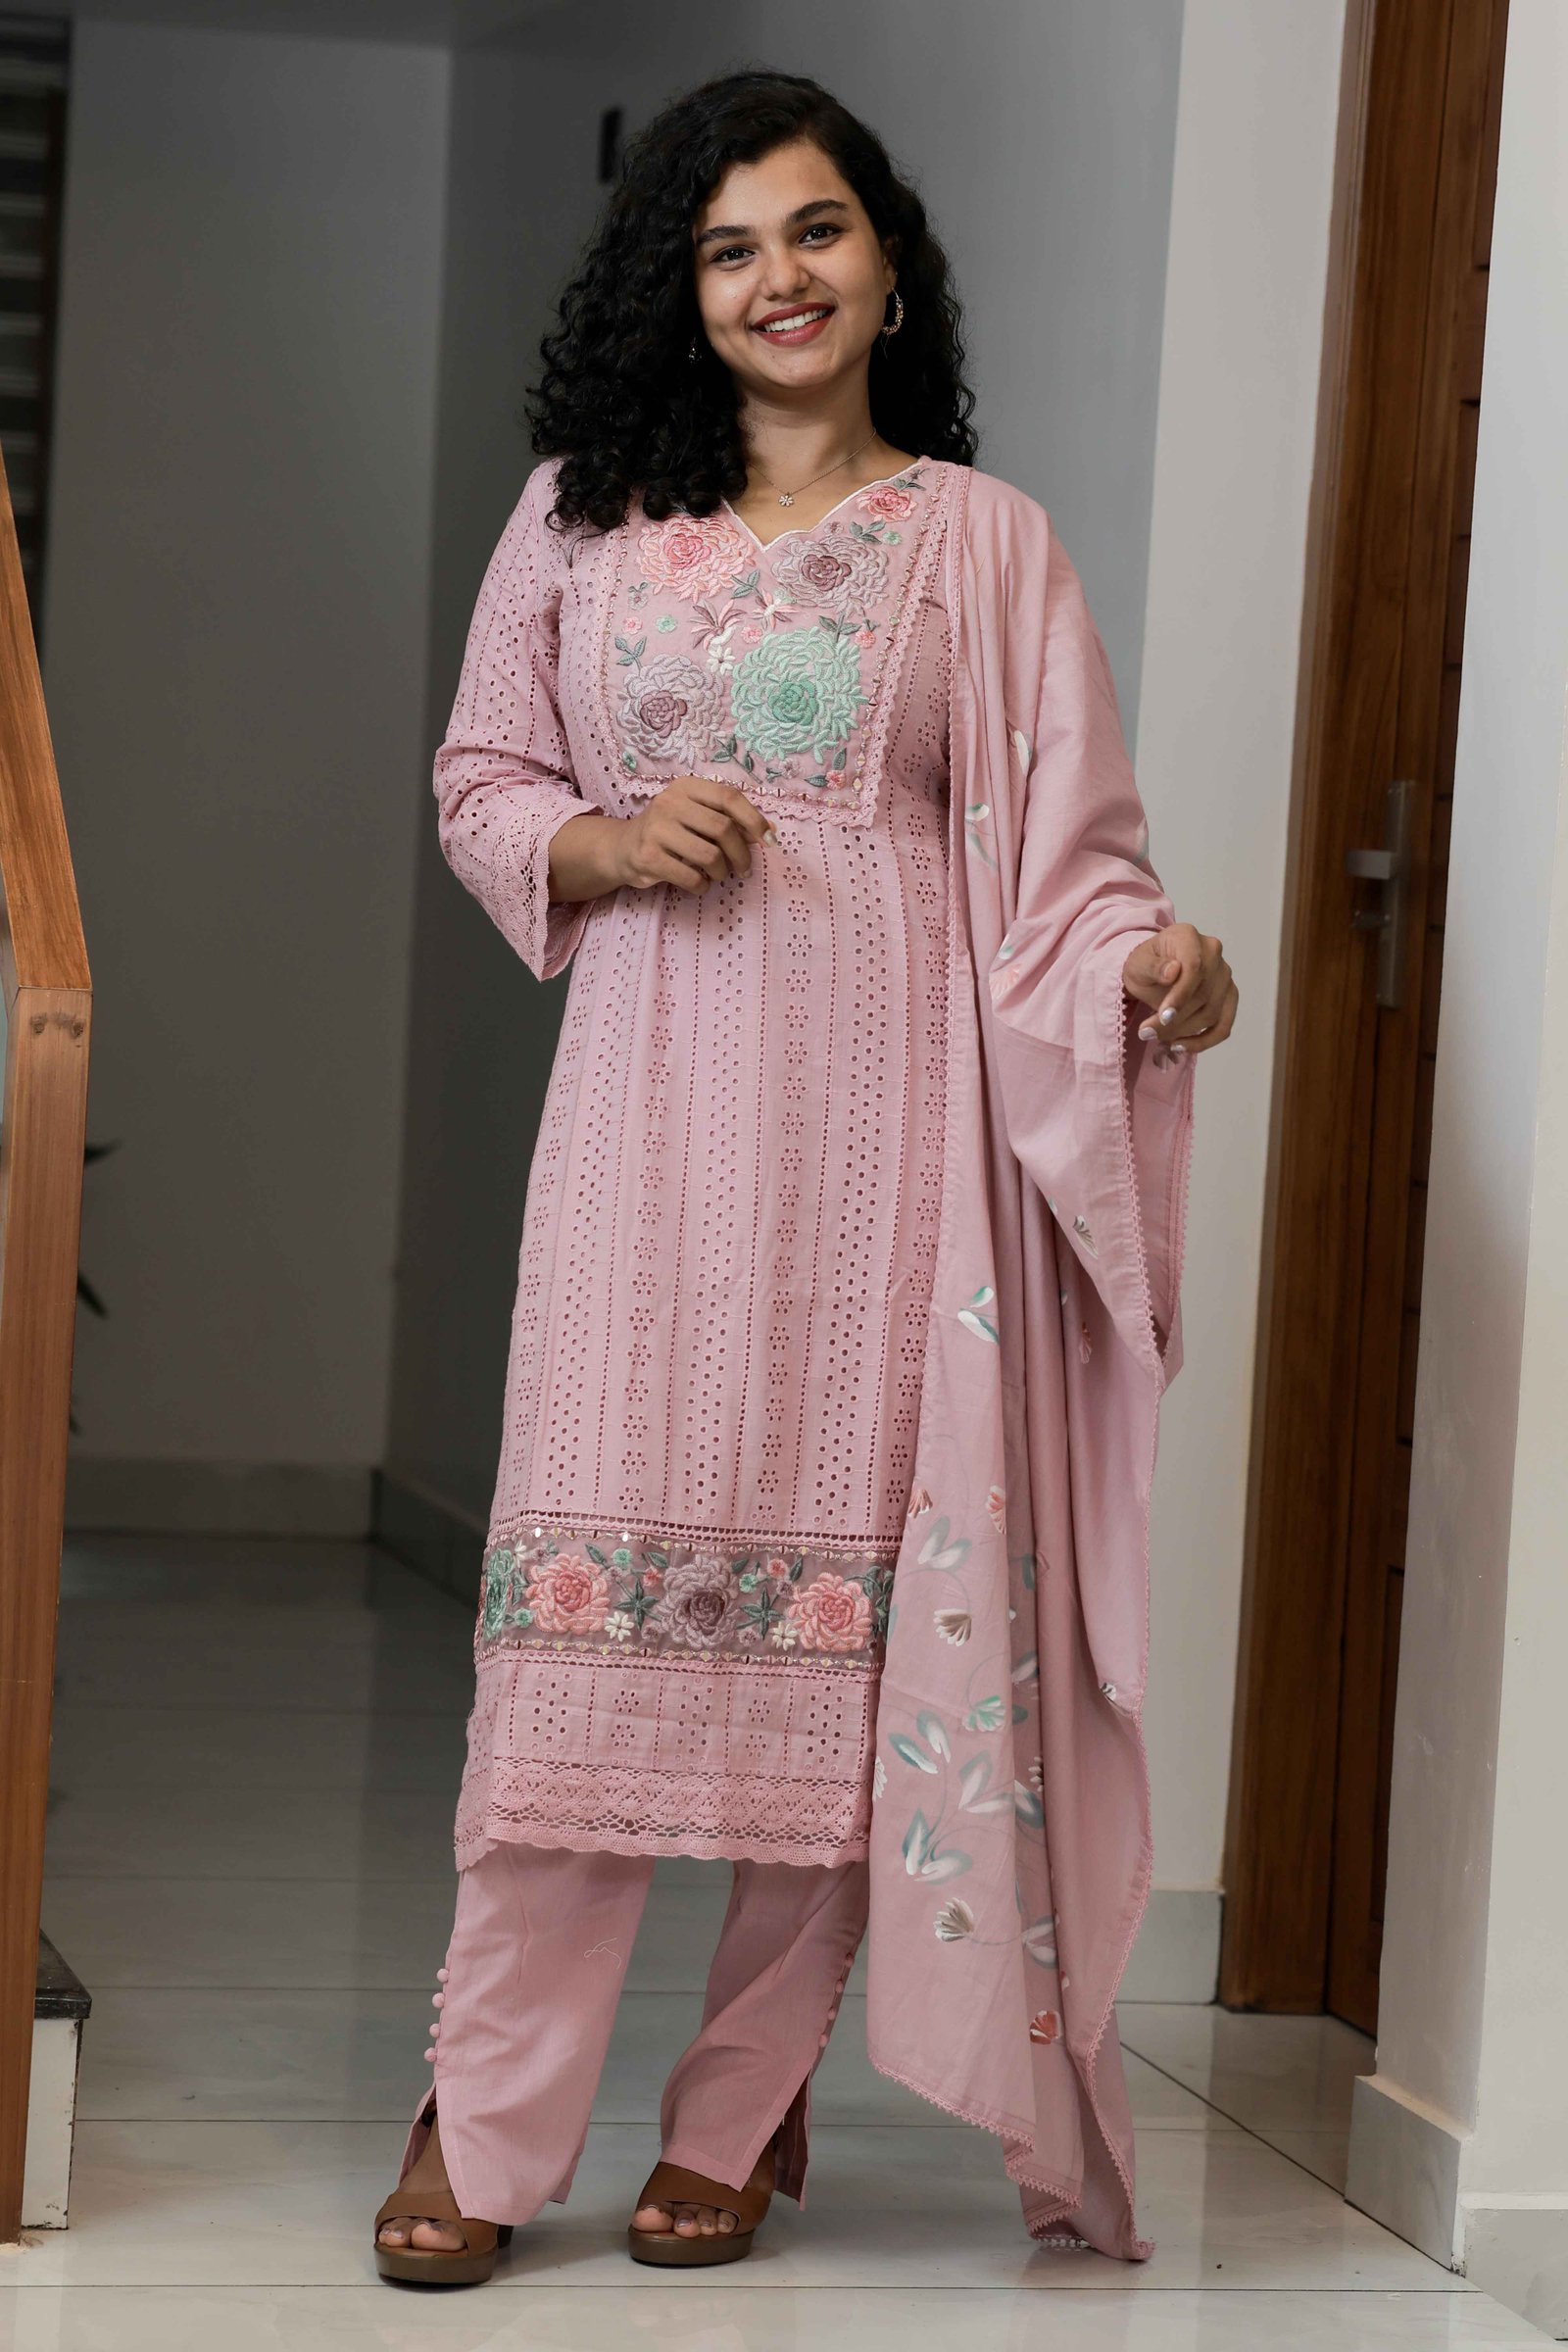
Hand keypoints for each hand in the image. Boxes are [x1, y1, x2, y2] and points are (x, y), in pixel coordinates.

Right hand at [613, 776, 774, 894]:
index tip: (770, 841)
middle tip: (744, 869)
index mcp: (686, 787)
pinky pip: (691, 877)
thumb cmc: (670, 831)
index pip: (729, 797)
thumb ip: (729, 820)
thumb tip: (770, 832)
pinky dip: (703, 885)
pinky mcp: (648, 856)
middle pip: (723, 829)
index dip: (754, 820)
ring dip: (722, 872)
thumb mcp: (697, 816)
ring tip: (718, 875)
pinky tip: (700, 883)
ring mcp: (656, 829)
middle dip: (741, 854)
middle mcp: (669, 802)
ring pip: (710, 855)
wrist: (623, 847)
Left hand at [1121, 922, 1236, 1057]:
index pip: (1194, 967)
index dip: (1180, 995)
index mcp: (1188, 937)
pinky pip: (1223, 1025)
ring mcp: (1224, 975)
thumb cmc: (1144, 964)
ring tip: (1156, 1037)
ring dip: (1183, 1032)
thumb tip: (1173, 971)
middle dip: (1174, 1020)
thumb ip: (1153, 967)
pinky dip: (1203, 1041)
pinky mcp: (1228, 996)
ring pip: (1212, 1013)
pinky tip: (1180, 1047)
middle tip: (1146, 1032)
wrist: (1151, 971)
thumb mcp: (1138, 963)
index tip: (1163, 1017)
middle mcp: (1213, 952)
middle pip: (1203, 994)